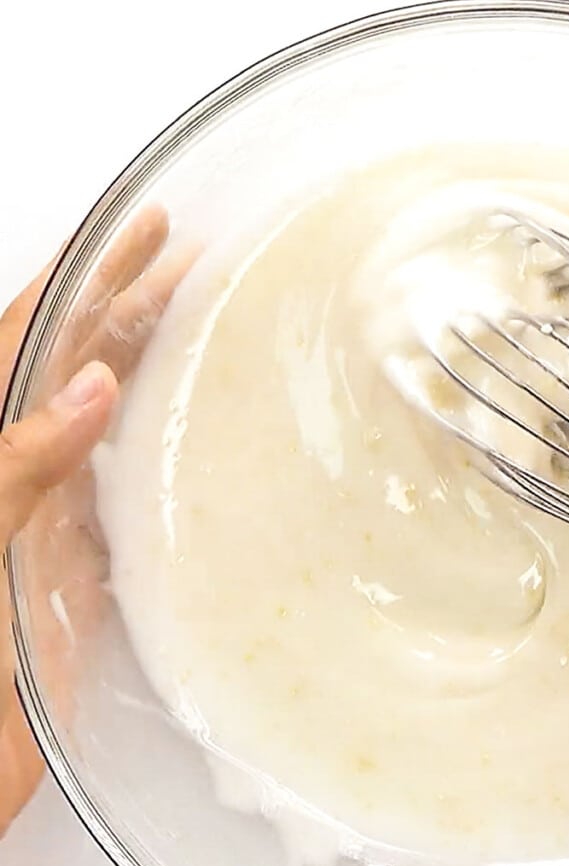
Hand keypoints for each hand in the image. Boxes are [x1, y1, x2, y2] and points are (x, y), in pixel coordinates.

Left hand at [0, 209, 190, 834]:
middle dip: (128, 311)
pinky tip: (194, 453)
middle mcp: (15, 475)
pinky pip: (125, 509)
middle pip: (74, 372)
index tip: (142, 233)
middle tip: (188, 266)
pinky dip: (162, 471)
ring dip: (152, 381)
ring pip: (106, 434)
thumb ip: (14, 467)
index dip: (84, 279)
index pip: (27, 339)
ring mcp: (45, 526)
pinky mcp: (74, 582)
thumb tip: (89, 388)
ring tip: (203, 337)